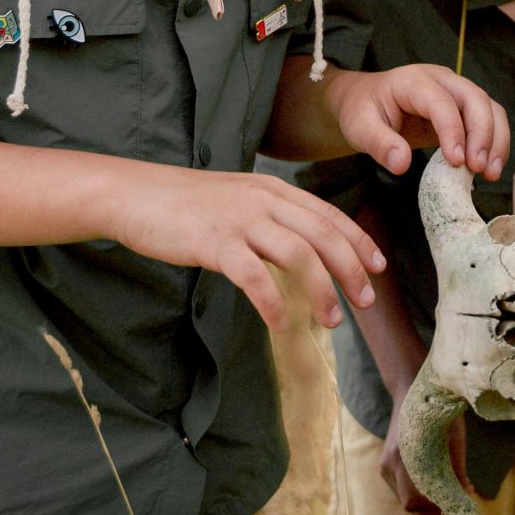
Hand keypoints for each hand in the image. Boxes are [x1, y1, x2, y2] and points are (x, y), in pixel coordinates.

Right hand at [101, 164, 385, 333]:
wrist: (135, 194)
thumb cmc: (186, 204)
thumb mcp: (238, 199)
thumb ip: (269, 216)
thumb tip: (302, 247)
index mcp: (272, 190)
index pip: (328, 214)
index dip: (358, 241)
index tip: (379, 266)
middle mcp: (263, 200)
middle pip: (323, 234)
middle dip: (351, 269)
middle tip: (366, 302)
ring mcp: (239, 219)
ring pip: (298, 254)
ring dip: (321, 290)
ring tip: (332, 321)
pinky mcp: (214, 242)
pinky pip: (253, 276)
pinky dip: (272, 302)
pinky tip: (280, 324)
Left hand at [322, 62, 509, 180]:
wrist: (365, 100)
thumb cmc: (362, 110)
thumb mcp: (359, 127)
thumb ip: (379, 144)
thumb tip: (402, 165)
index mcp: (413, 80)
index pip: (441, 101)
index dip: (453, 130)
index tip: (457, 162)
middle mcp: (441, 80)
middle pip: (475, 98)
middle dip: (483, 134)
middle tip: (480, 169)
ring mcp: (455, 92)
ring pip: (489, 107)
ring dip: (496, 140)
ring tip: (491, 173)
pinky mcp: (463, 109)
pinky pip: (488, 120)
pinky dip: (494, 143)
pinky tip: (488, 169)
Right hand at [378, 404, 472, 514]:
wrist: (413, 391)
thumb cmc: (439, 413)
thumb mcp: (454, 439)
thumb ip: (457, 470)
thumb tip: (466, 494)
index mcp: (405, 456)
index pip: (414, 501)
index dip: (436, 505)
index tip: (456, 498)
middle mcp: (390, 463)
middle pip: (409, 504)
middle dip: (432, 506)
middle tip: (454, 496)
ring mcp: (385, 465)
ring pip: (405, 498)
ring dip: (426, 499)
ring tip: (446, 486)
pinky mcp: (385, 465)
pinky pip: (401, 489)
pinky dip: (418, 490)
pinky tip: (433, 477)